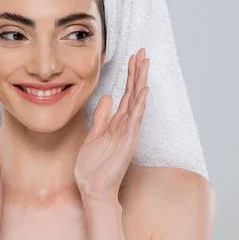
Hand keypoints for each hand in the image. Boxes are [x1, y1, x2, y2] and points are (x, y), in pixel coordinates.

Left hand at [74, 47, 149, 202]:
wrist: (93, 188)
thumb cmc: (93, 166)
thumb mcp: (94, 135)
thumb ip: (102, 117)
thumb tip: (108, 98)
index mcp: (117, 123)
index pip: (126, 94)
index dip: (129, 76)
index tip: (133, 58)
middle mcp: (125, 125)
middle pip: (133, 93)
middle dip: (137, 72)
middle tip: (142, 52)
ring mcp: (128, 132)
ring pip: (137, 102)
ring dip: (141, 82)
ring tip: (145, 63)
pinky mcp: (127, 141)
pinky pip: (135, 119)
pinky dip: (139, 104)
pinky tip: (144, 89)